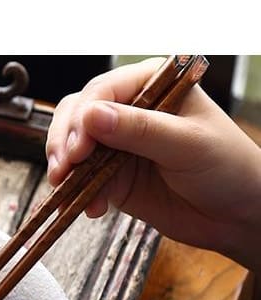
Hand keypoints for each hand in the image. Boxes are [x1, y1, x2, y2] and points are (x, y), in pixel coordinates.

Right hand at [45, 57, 260, 270]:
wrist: (235, 215)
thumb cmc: (226, 167)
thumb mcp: (186, 144)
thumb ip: (139, 130)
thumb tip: (91, 116)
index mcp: (152, 84)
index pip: (102, 91)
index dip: (82, 118)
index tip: (77, 149)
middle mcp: (130, 110)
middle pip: (77, 115)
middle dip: (64, 143)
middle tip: (63, 169)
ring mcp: (117, 145)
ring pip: (72, 147)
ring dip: (64, 170)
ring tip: (67, 191)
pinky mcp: (111, 177)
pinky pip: (81, 181)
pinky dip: (77, 195)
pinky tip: (91, 209)